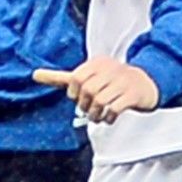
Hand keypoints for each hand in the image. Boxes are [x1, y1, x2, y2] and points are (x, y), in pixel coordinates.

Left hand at [40, 55, 163, 122]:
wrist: (147, 83)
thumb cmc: (112, 81)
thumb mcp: (88, 76)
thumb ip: (62, 78)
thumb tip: (34, 74)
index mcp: (98, 63)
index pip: (77, 77)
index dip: (74, 93)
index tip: (79, 98)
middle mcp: (111, 69)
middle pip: (88, 90)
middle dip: (85, 105)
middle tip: (89, 110)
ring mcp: (124, 81)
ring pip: (100, 100)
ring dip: (96, 114)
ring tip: (98, 116)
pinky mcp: (133, 94)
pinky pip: (115, 108)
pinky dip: (108, 117)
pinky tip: (109, 118)